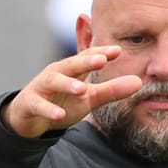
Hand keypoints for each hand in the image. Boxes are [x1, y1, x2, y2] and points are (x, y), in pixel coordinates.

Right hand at [1, 45, 142, 137]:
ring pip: (53, 81)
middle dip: (85, 61)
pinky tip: (59, 115)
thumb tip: (138, 82)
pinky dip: (48, 110)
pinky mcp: (30, 103)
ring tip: (81, 89)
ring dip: (67, 84)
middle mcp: (55, 73)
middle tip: (102, 60)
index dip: (101, 53)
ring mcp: (41, 87)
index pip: (87, 57)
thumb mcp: (88, 97)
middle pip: (71, 64)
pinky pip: (39, 105)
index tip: (118, 51)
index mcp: (71, 70)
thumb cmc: (62, 101)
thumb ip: (111, 90)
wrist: (29, 116)